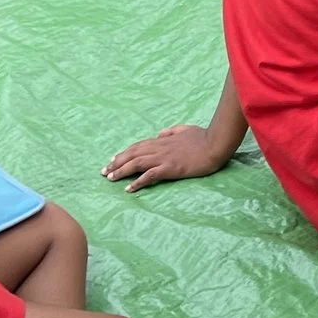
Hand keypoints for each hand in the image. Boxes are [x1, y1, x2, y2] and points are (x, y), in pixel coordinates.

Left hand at [104, 125, 233, 189]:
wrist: (214, 144)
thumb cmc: (202, 137)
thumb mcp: (184, 129)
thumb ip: (170, 131)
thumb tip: (159, 134)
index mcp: (162, 140)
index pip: (137, 146)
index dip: (123, 153)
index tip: (112, 160)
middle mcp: (159, 148)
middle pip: (132, 154)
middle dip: (116, 162)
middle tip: (104, 171)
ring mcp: (164, 158)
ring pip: (137, 163)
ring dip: (121, 171)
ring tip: (110, 178)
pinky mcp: (170, 168)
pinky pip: (150, 175)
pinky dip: (138, 181)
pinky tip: (129, 188)